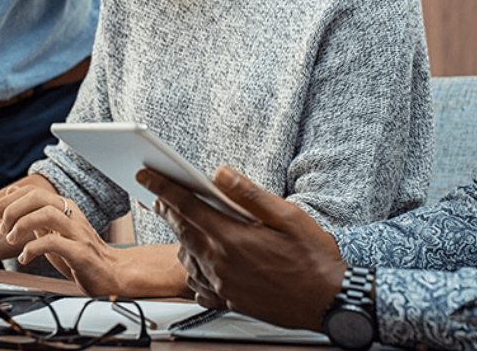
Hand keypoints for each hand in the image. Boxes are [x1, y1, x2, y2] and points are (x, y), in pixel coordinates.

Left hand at [0, 186, 127, 295]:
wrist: (111, 273)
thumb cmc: (81, 254)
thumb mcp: (54, 232)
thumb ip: (35, 217)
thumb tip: (13, 201)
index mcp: (64, 207)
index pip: (32, 192)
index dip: (8, 200)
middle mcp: (71, 214)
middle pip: (38, 197)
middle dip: (12, 209)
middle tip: (1, 227)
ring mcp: (76, 232)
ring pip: (46, 214)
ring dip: (22, 225)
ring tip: (12, 239)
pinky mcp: (79, 251)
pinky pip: (53, 242)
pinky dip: (33, 249)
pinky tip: (25, 257)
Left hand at [138, 166, 345, 330]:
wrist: (330, 303)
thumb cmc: (314, 259)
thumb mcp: (288, 216)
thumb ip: (249, 194)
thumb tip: (220, 173)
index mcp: (232, 239)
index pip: (186, 206)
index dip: (162, 187)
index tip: (145, 174)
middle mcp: (221, 264)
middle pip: (181, 230)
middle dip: (167, 209)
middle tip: (160, 195)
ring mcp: (223, 285)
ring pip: (187, 258)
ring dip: (183, 238)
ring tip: (188, 224)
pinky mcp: (229, 301)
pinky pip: (198, 283)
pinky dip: (195, 268)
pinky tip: (204, 259)